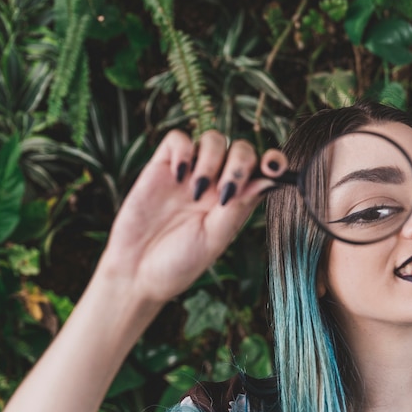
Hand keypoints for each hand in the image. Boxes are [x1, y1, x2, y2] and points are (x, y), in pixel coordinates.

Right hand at [98, 129, 285, 303]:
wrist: (136, 272)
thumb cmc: (179, 263)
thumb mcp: (215, 238)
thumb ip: (240, 206)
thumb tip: (271, 180)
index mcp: (235, 201)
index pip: (261, 170)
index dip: (273, 161)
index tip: (275, 167)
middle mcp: (215, 183)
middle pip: (240, 149)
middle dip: (239, 163)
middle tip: (224, 192)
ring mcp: (189, 173)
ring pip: (213, 139)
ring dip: (211, 160)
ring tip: (196, 192)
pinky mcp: (162, 166)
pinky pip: (177, 139)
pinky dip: (183, 150)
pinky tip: (178, 176)